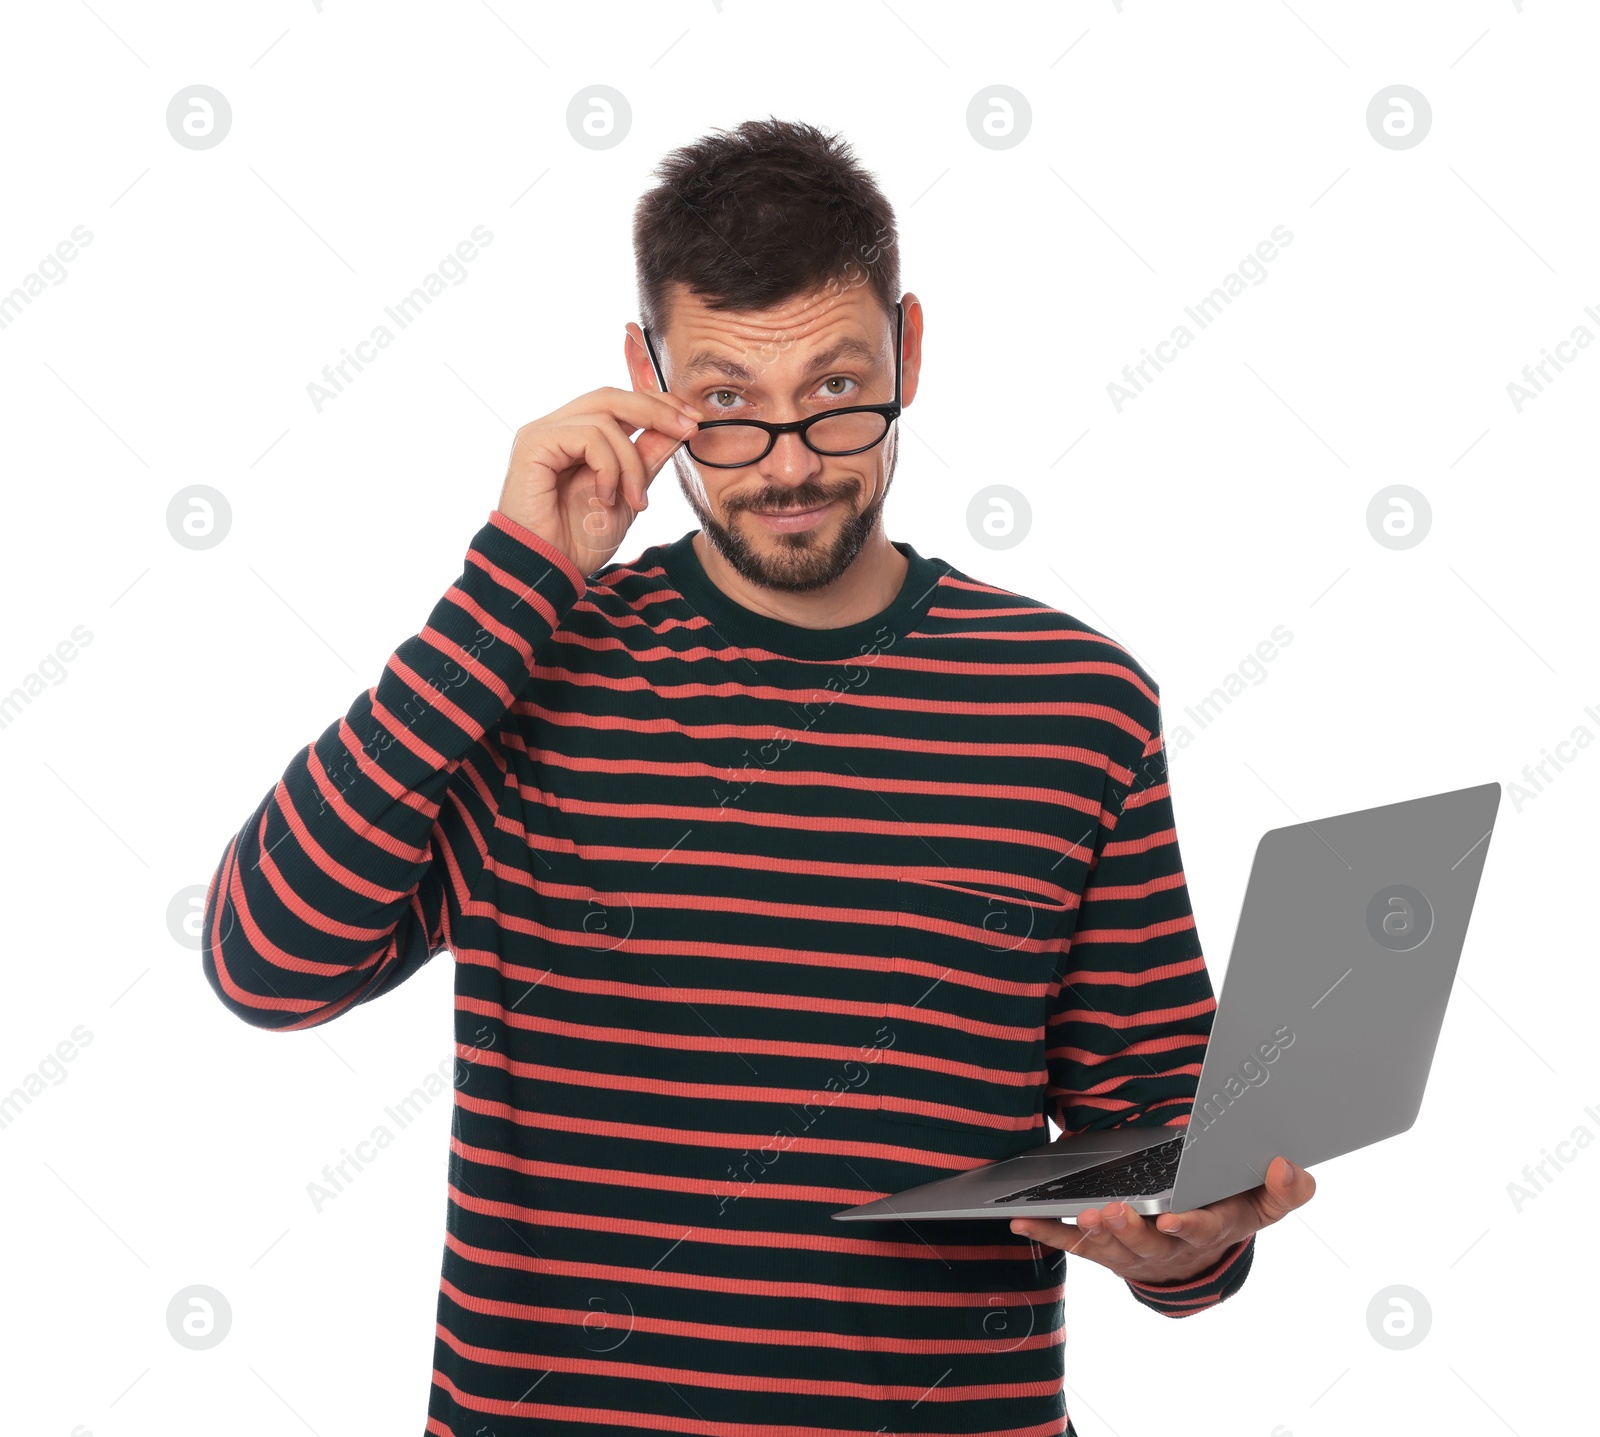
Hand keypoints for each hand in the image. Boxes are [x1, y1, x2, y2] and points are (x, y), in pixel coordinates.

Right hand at [497, 386, 702, 575]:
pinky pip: (588, 435)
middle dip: (657, 411)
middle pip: (613, 397)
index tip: (694, 420)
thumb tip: (679, 428)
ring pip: (606, 419)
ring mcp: (543, 433)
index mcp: (577, 438)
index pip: (620, 404)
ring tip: (635, 500)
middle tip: (687, 430)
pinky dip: (608, 467)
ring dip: (631, 462)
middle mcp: (557, 428)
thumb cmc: (579, 540)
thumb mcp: (628, 495)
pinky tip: (605, 497)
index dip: (658, 405)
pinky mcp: (533, 443)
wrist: (549, 569)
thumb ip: (647, 459)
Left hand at [1008, 1154, 1313, 1285]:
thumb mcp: (1264, 1204)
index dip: (1189, 1225)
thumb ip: (1286, 1190)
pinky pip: (1075, 1244)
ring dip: (1095, 1232)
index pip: (1203, 1230)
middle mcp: (1170, 1247)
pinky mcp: (1107, 1251)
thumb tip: (1289, 1166)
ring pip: (1113, 1247)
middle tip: (1114, 1210)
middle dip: (1132, 1228)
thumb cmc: (1230, 1212)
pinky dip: (1049, 1232)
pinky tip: (1022, 1221)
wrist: (1200, 1259)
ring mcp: (1135, 1253)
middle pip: (1150, 1243)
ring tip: (1082, 1214)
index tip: (1174, 1218)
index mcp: (1211, 1230)